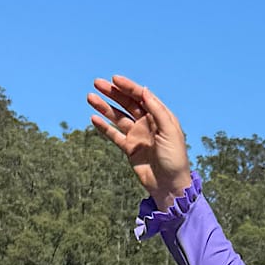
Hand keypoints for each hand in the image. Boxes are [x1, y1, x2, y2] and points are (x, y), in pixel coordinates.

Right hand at [87, 75, 191, 206]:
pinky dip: (104, 127)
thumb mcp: (169, 132)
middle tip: (97, 83)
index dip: (129, 87)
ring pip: (118, 117)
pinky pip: (114, 135)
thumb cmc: (174, 159)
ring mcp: (138, 135)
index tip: (114, 79)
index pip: (142, 97)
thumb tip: (144, 90)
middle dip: (113, 93)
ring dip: (105, 107)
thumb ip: (157, 111)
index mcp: (160, 117)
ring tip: (90, 97)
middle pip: (128, 103)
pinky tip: (94, 118)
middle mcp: (148, 123)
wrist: (170, 185)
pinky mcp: (130, 148)